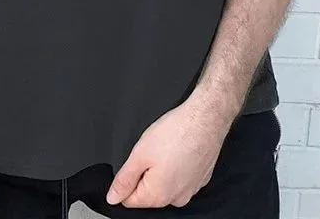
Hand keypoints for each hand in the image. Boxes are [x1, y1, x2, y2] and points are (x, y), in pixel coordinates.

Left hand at [105, 94, 233, 208]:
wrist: (206, 119)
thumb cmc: (176, 133)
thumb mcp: (139, 154)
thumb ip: (124, 179)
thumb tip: (113, 197)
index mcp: (158, 196)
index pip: (130, 200)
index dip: (126, 179)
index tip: (134, 161)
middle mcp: (176, 198)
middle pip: (148, 192)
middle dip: (145, 172)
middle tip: (152, 150)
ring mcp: (191, 189)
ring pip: (166, 183)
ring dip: (162, 168)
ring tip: (167, 147)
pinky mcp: (200, 178)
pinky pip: (181, 176)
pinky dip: (178, 165)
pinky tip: (179, 148)